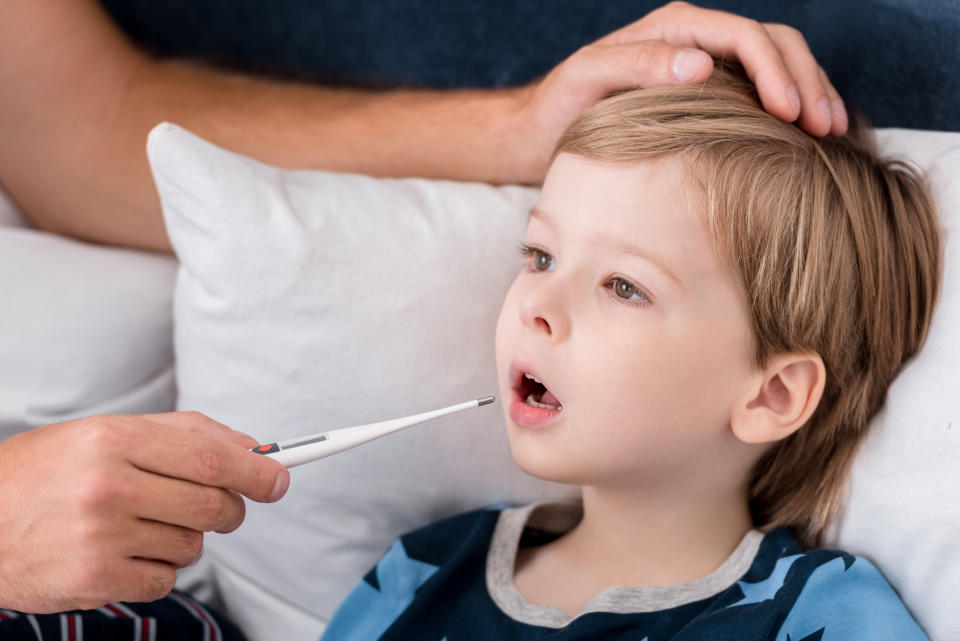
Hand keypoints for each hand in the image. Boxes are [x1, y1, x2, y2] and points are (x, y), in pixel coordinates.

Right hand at [0, 411, 288, 611]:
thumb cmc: (47, 474)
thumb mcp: (106, 433)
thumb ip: (184, 434)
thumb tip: (255, 450)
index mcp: (113, 439)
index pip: (212, 459)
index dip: (258, 471)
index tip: (281, 479)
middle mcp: (107, 486)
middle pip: (214, 505)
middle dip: (230, 508)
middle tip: (219, 505)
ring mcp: (100, 537)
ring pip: (194, 545)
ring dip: (184, 537)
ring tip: (139, 524)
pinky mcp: (94, 580)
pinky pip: (166, 579)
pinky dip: (157, 568)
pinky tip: (121, 552)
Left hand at [515, 1, 846, 180]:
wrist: (542, 133)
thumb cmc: (560, 106)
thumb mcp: (588, 79)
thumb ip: (638, 64)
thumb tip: (701, 65)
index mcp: (675, 28)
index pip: (744, 36)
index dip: (775, 71)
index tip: (790, 112)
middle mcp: (697, 41)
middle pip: (773, 44)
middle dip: (806, 82)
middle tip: (826, 127)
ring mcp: (707, 68)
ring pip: (777, 65)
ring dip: (810, 93)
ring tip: (832, 131)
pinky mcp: (710, 98)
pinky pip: (762, 93)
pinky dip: (791, 109)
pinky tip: (808, 137)